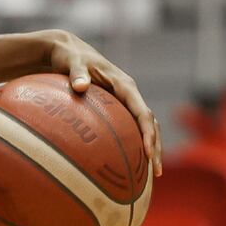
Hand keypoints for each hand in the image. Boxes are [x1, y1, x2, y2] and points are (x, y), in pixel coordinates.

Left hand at [44, 31, 162, 176]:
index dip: (147, 133)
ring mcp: (126, 101)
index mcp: (124, 84)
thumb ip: (76, 74)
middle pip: (150, 123)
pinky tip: (131, 165)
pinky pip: (132, 127)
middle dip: (156, 147)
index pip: (142, 112)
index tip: (147, 153)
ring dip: (151, 148)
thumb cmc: (69, 57)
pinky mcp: (118, 107)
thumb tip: (80, 86)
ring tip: (152, 174)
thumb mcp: (71, 62)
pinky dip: (136, 144)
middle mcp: (129, 93)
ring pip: (145, 127)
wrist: (68, 51)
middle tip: (156, 172)